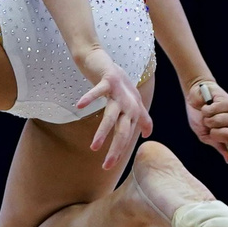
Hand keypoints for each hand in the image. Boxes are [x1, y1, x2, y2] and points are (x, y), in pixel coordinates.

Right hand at [73, 47, 153, 170]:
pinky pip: (97, 91)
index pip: (126, 136)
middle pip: (122, 131)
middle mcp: (127, 103)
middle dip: (115, 150)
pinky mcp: (108, 80)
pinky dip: (89, 97)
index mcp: (132, 111)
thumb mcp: (131, 101)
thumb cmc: (117, 82)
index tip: (109, 165)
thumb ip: (142, 117)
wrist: (105, 60)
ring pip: (110, 116)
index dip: (119, 151)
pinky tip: (79, 106)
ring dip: (103, 132)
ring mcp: (118, 92)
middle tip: (107, 166)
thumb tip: (148, 134)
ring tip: (94, 147)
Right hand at [186, 77, 227, 176]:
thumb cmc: (200, 117)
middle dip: (214, 132)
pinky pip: (216, 111)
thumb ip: (217, 145)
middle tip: (210, 126)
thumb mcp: (205, 135)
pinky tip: (209, 105)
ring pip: (220, 123)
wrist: (195, 97)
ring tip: (208, 114)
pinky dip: (207, 110)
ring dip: (208, 119)